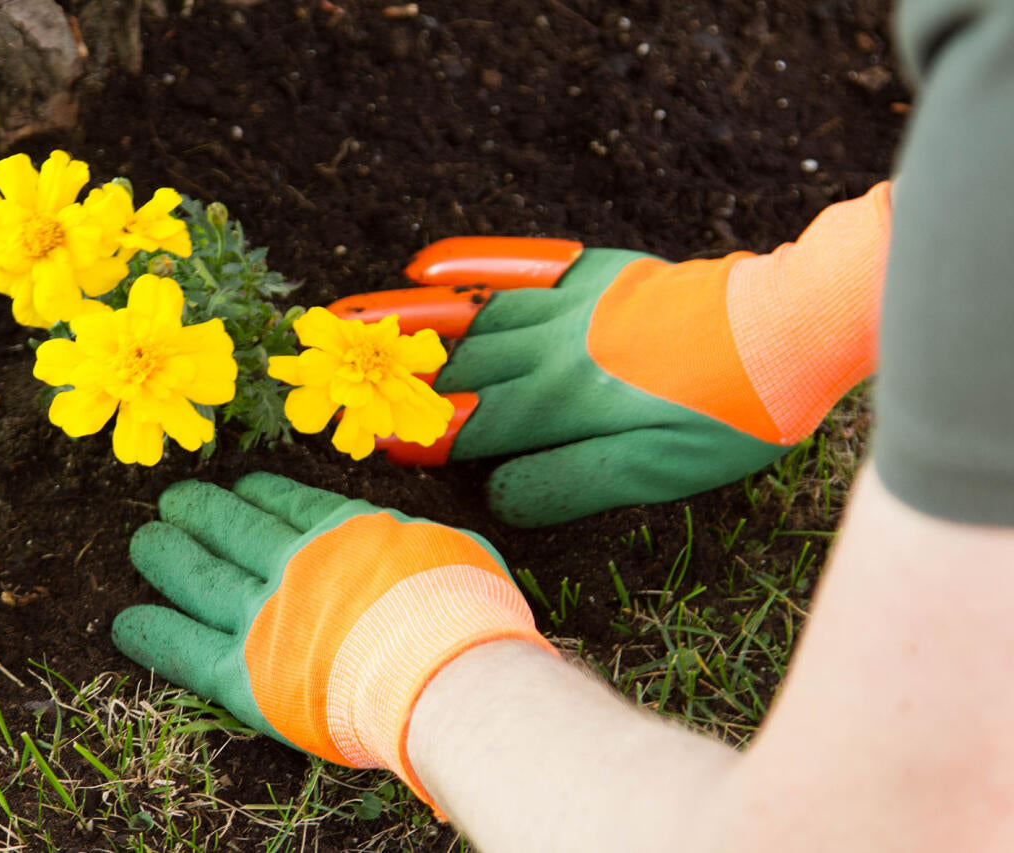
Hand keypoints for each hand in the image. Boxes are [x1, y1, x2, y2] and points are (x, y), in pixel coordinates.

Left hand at [111, 472, 552, 804]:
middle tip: (173, 500)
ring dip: (169, 557)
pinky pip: (189, 651)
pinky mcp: (247, 676)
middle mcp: (296, 568)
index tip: (240, 483)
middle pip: (236, 532)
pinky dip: (155, 635)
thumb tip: (417, 545)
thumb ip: (421, 545)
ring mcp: (265, 619)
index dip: (262, 493)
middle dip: (203, 513)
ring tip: (144, 541)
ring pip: (202, 579)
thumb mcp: (457, 552)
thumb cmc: (464, 612)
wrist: (440, 668)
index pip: (292, 506)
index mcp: (345, 535)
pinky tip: (124, 624)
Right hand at [331, 183, 890, 526]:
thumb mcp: (654, 474)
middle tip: (328, 372)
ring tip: (349, 317)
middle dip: (391, 374)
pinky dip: (469, 264)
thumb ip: (567, 483)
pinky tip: (427, 265)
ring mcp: (570, 304)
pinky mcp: (596, 274)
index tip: (366, 438)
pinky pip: (517, 265)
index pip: (472, 423)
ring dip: (407, 320)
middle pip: (457, 365)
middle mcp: (551, 349)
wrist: (787, 331)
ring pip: (472, 316)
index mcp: (563, 404)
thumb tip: (495, 491)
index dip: (420, 434)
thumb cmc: (725, 417)